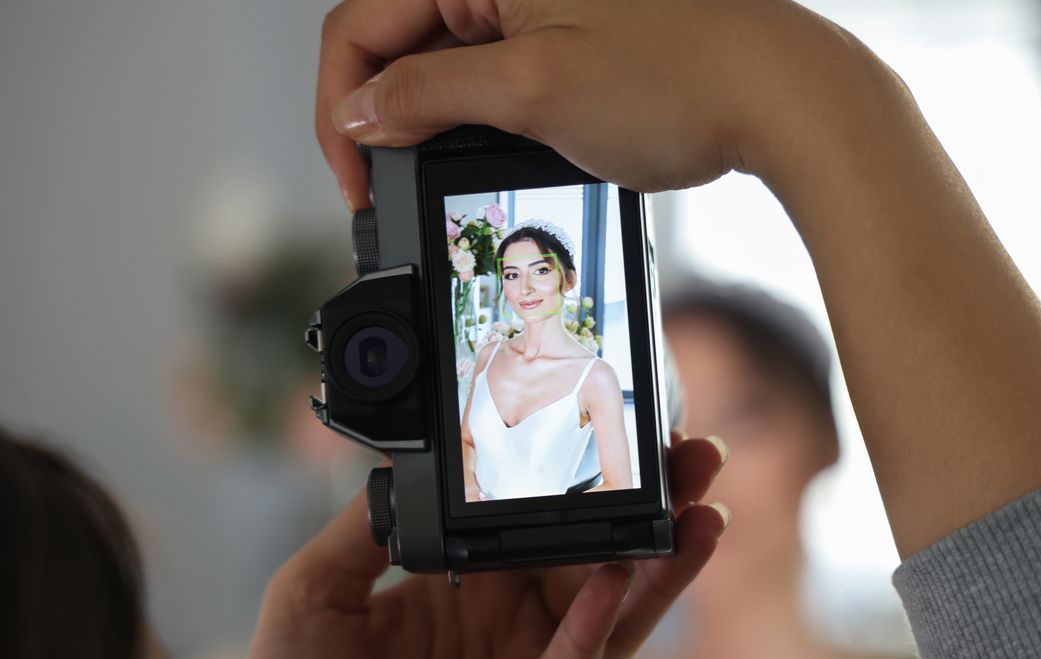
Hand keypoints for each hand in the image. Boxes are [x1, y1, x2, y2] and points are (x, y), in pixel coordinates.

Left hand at [250, 434, 727, 658]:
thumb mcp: (312, 595)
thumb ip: (362, 531)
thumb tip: (407, 474)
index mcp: (465, 585)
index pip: (541, 526)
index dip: (585, 488)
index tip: (619, 444)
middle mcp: (508, 620)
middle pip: (599, 559)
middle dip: (652, 509)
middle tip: (694, 459)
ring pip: (613, 609)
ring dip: (662, 563)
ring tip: (703, 513)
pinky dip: (602, 621)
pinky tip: (616, 576)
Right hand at [316, 0, 856, 208]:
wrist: (781, 97)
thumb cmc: (679, 79)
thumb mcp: (534, 91)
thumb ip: (431, 94)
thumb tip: (361, 108)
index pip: (362, 21)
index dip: (342, 104)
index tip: (354, 173)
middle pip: (397, 38)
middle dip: (383, 116)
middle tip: (387, 187)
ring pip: (445, 58)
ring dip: (430, 120)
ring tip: (440, 176)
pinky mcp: (567, 30)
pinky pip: (494, 67)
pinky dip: (479, 114)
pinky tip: (492, 152)